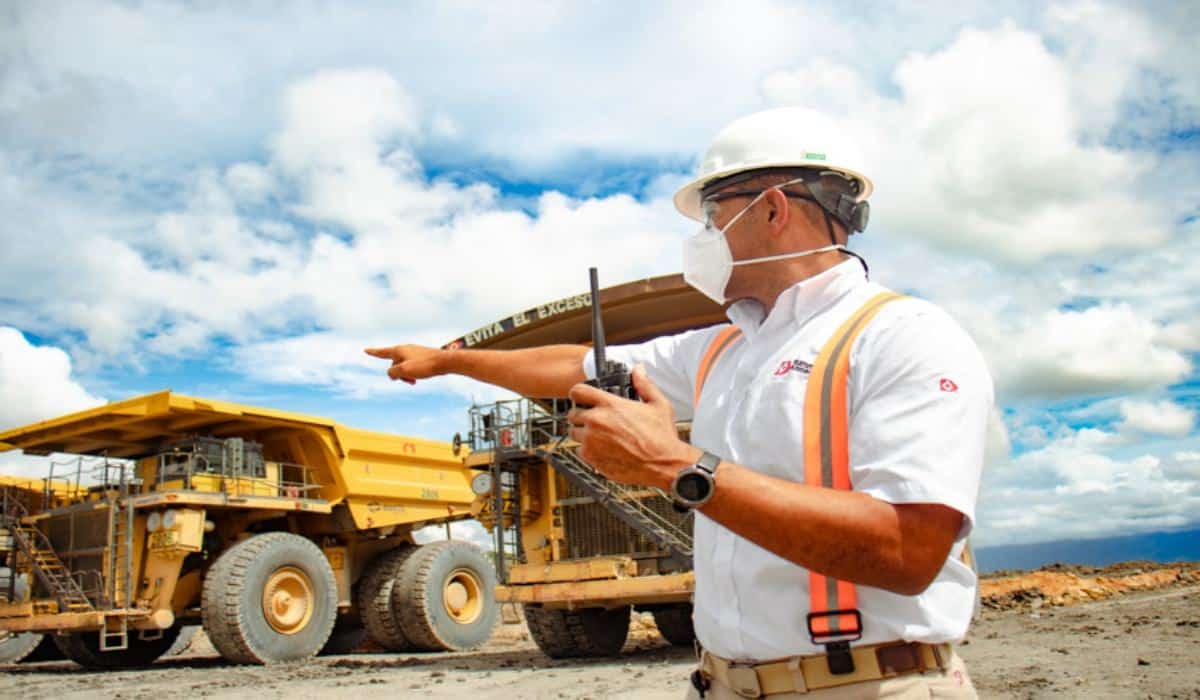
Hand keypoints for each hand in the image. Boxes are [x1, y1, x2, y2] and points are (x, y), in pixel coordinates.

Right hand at [363, 344, 444, 384]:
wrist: (445, 362)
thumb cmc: (425, 365)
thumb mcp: (404, 370)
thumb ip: (392, 372)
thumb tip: (392, 374)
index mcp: (399, 350)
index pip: (382, 352)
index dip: (373, 353)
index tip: (365, 350)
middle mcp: (405, 349)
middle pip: (393, 364)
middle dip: (398, 375)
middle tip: (410, 381)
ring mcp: (414, 353)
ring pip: (403, 367)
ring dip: (406, 376)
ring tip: (415, 381)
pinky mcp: (421, 357)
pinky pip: (411, 367)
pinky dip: (413, 374)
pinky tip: (420, 377)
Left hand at [566, 365, 700, 488]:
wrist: (664, 465)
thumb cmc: (662, 436)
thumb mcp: (658, 404)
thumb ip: (644, 384)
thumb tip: (638, 369)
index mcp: (610, 405)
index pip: (578, 392)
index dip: (578, 394)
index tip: (582, 398)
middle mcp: (596, 421)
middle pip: (572, 414)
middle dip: (581, 415)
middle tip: (594, 420)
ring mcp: (591, 440)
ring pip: (574, 433)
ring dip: (583, 433)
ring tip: (600, 436)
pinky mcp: (592, 458)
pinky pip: (580, 451)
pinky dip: (589, 450)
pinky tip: (604, 450)